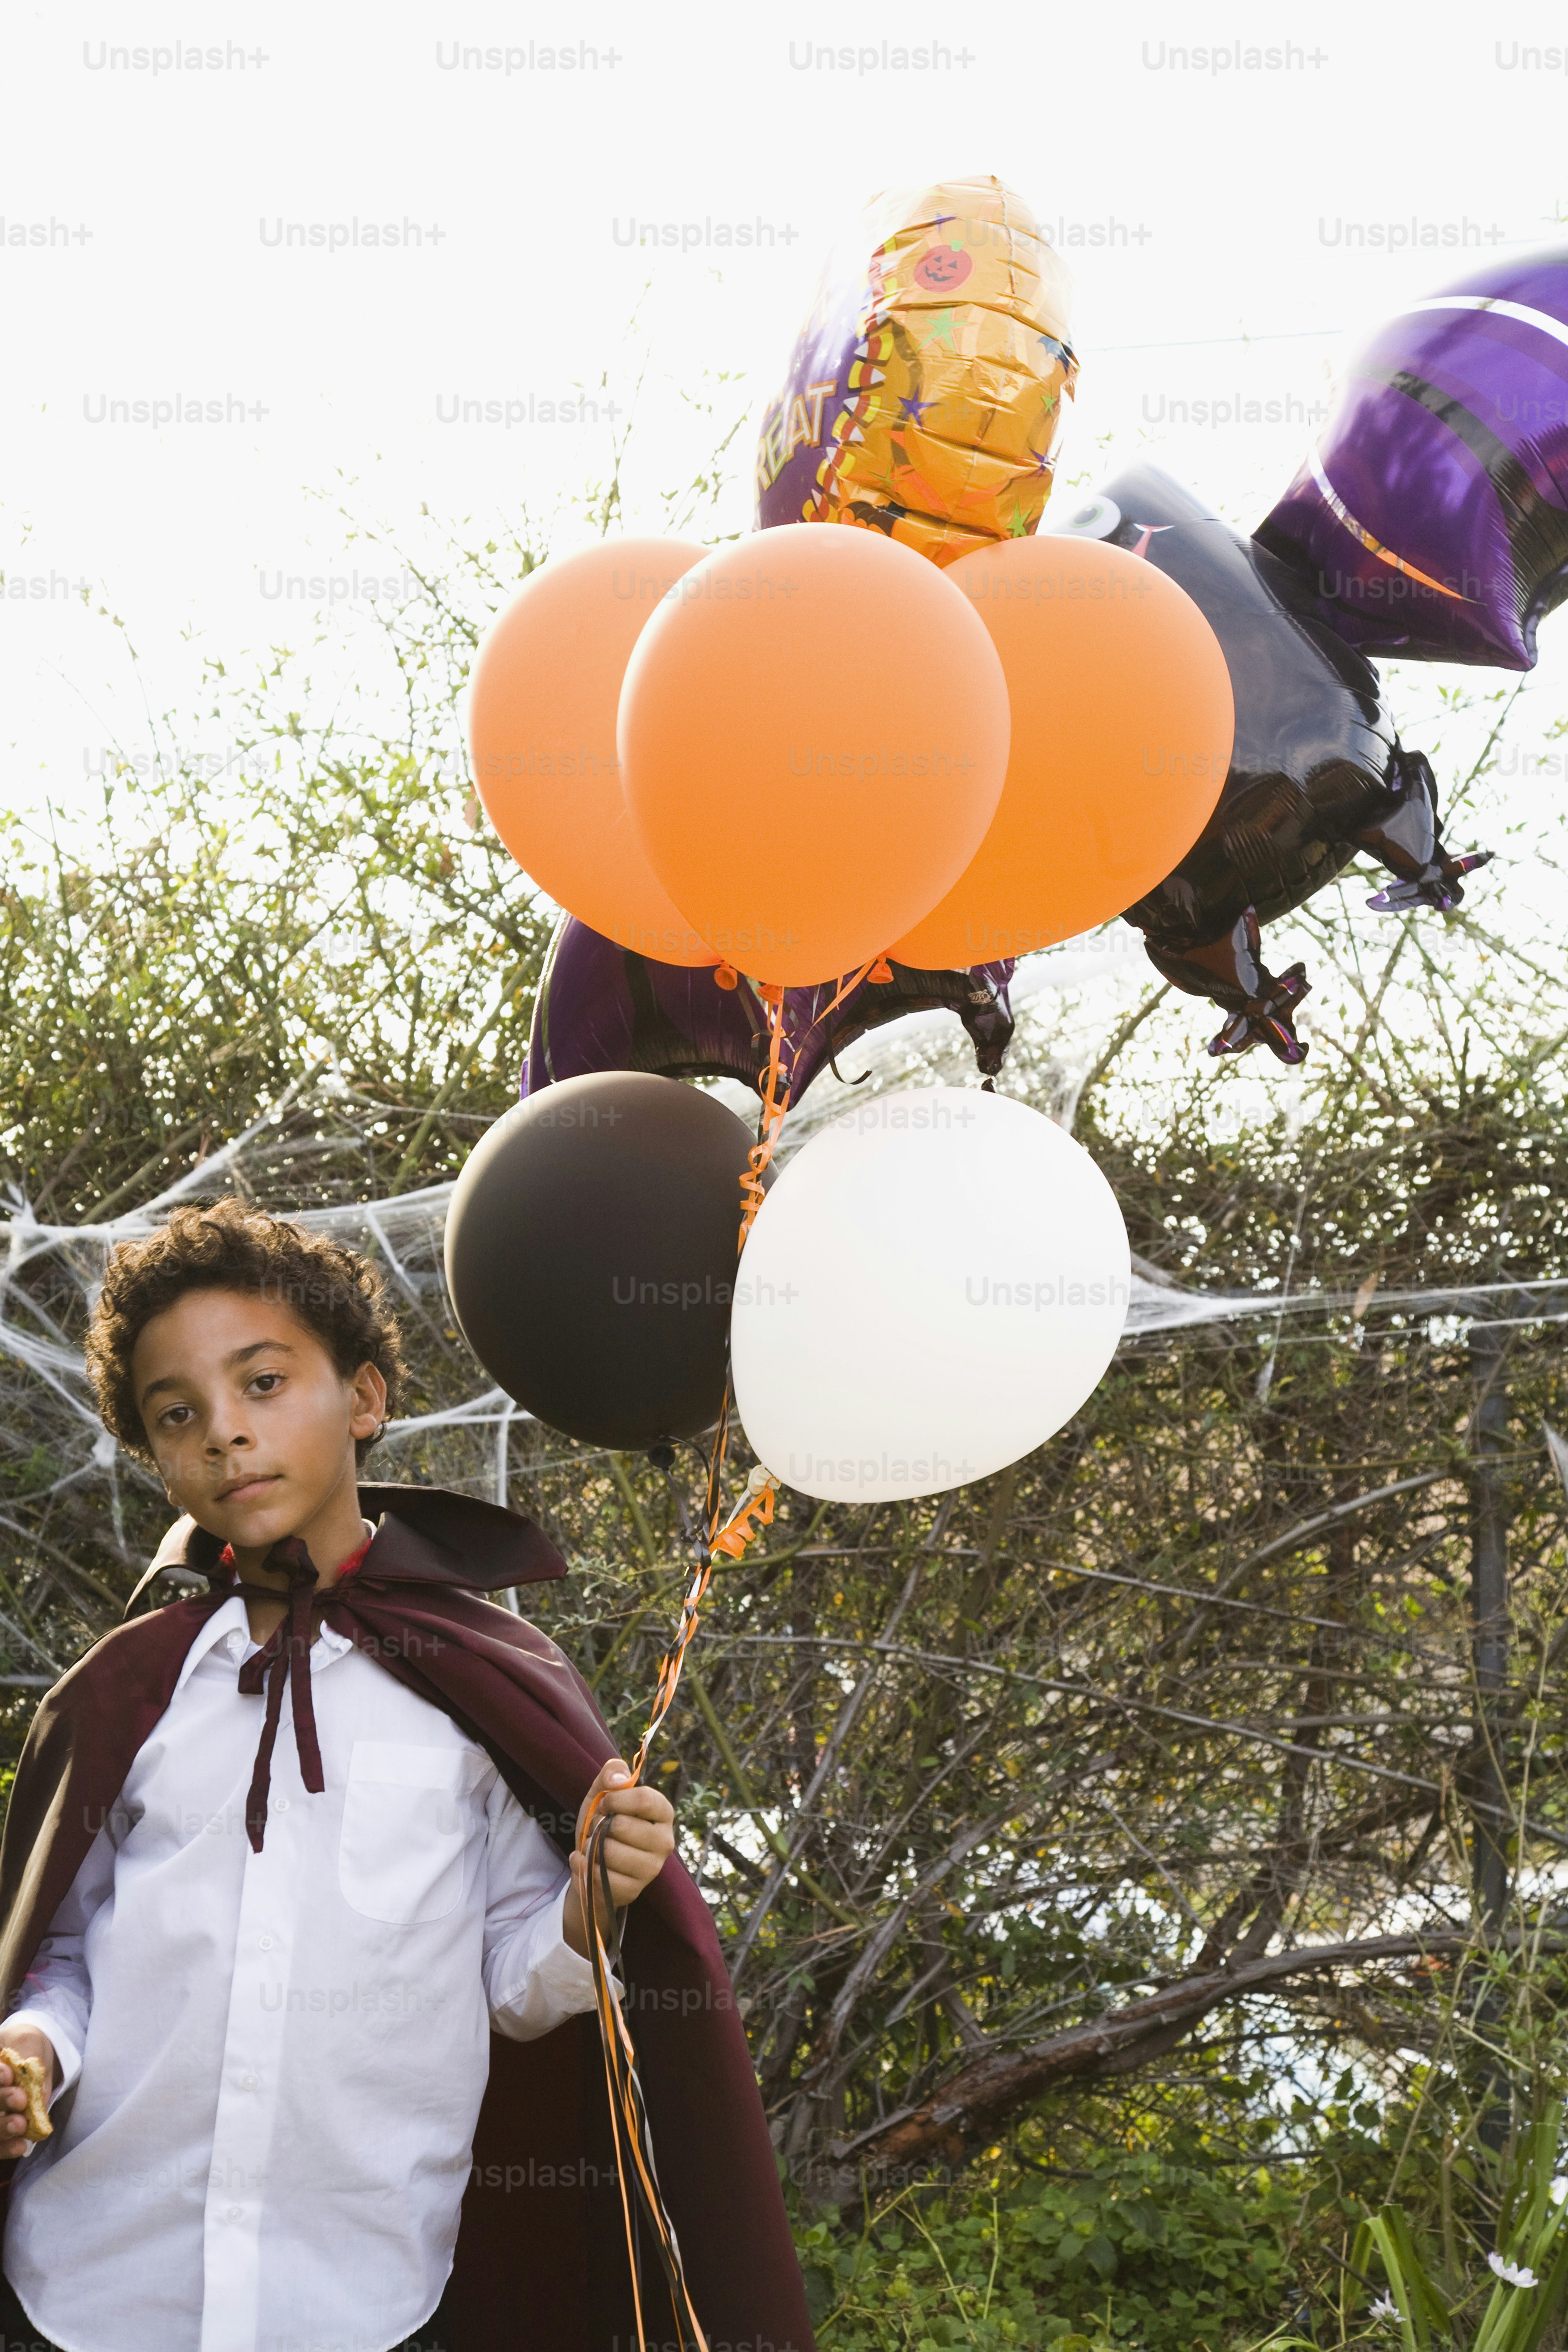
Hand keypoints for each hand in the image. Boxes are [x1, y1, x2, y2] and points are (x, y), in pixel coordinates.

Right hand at [0, 2027, 54, 2153]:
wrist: (32, 2056)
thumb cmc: (26, 2045)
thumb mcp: (29, 2042)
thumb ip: (28, 2059)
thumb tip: (30, 2087)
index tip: (9, 2075)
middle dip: (0, 2100)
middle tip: (20, 2099)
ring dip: (1, 2128)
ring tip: (20, 2125)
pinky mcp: (1, 2131)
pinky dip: (5, 2148)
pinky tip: (21, 2146)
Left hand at [562, 1759, 674, 1958]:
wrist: (591, 1864)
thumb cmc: (602, 1824)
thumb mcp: (602, 1794)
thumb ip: (611, 1775)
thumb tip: (617, 1781)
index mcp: (662, 1813)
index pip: (645, 1799)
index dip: (616, 1799)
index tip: (603, 1803)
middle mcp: (664, 1841)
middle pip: (623, 1826)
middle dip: (599, 1825)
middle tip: (598, 1829)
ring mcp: (651, 1869)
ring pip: (609, 1852)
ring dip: (590, 1847)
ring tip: (593, 1847)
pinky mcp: (634, 1891)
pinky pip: (601, 1876)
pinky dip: (584, 1867)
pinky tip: (586, 1864)